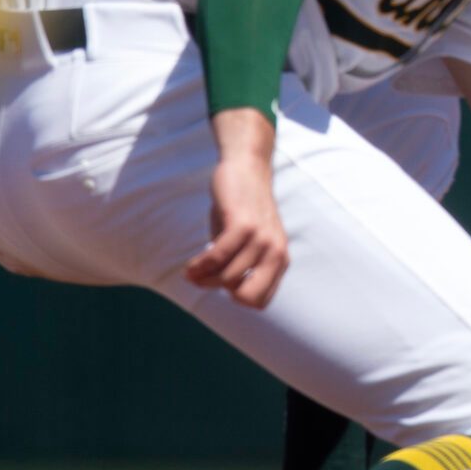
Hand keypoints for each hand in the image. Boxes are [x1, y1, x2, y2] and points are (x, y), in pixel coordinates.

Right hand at [187, 108, 288, 308]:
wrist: (247, 168)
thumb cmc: (242, 210)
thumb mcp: (248, 243)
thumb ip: (238, 266)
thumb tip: (210, 286)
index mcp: (279, 260)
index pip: (261, 301)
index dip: (234, 298)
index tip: (219, 284)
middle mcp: (275, 252)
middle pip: (244, 296)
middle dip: (219, 291)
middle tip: (202, 278)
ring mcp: (261, 238)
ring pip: (227, 278)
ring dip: (202, 278)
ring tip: (191, 271)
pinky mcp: (243, 224)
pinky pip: (218, 257)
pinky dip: (199, 265)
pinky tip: (190, 265)